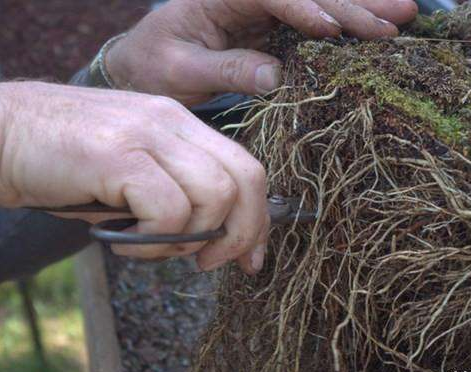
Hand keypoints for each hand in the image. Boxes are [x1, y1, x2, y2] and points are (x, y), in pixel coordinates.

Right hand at [0, 81, 268, 273]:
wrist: (3, 134)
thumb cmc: (70, 162)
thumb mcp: (137, 169)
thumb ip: (178, 190)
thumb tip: (216, 239)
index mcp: (183, 124)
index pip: (247, 168)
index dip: (258, 218)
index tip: (250, 257)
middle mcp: (173, 122)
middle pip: (244, 180)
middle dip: (240, 234)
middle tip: (208, 263)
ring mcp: (147, 135)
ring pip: (213, 196)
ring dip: (188, 240)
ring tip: (148, 245)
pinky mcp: (118, 155)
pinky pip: (168, 211)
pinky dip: (153, 240)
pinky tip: (122, 240)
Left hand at [106, 0, 417, 105]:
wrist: (145, 64)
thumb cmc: (155, 65)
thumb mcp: (179, 71)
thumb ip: (225, 70)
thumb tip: (277, 75)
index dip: (305, 9)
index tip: (333, 31)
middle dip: (354, 5)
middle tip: (398, 16)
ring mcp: (267, 9)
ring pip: (323, 0)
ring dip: (364, 6)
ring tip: (408, 10)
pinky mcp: (277, 26)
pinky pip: (320, 19)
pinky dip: (351, 22)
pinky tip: (382, 20)